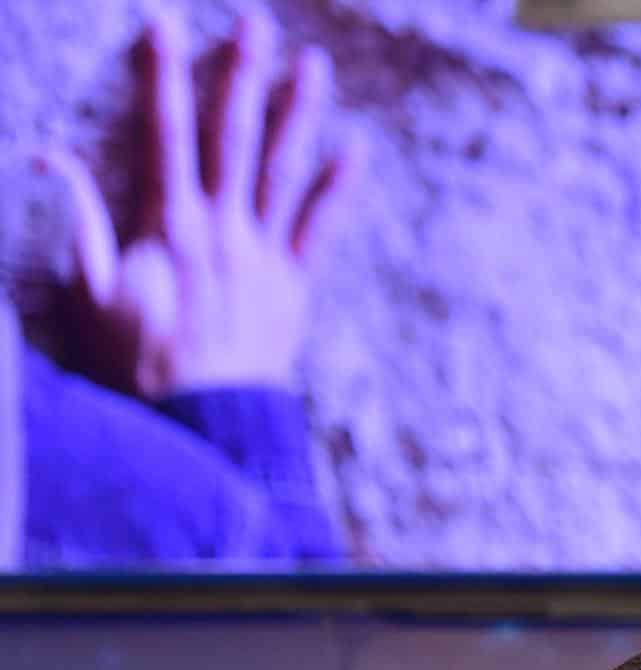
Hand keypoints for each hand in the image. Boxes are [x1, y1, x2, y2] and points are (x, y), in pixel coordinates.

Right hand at [35, 8, 362, 398]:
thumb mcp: (90, 292)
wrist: (203, 422)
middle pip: (233, 135)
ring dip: (298, 113)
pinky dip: (339, 187)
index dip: (162, 73)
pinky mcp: (295, 285)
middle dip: (239, 73)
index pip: (164, 131)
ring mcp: (265, 254)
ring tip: (312, 63)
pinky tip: (357, 147)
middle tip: (253, 20)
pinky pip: (321, 228)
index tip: (163, 21)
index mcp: (168, 225)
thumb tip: (48, 156)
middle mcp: (223, 228)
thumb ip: (80, 221)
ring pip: (284, 169)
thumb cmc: (137, 364)